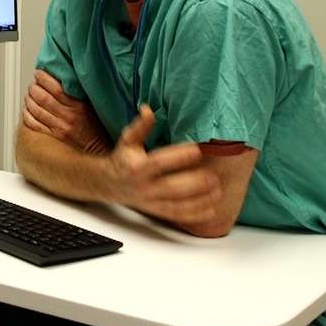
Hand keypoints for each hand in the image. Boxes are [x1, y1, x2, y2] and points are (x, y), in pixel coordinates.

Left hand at [21, 70, 110, 153]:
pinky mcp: (53, 138)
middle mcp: (67, 117)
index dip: (44, 78)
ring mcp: (59, 128)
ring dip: (29, 99)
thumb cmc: (96, 129)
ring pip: (36, 110)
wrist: (98, 151)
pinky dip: (27, 116)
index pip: (56, 88)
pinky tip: (27, 110)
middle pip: (42, 97)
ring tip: (29, 95)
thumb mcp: (92, 108)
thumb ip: (78, 95)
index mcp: (78, 107)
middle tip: (33, 84)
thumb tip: (64, 80)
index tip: (39, 73)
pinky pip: (34, 125)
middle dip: (34, 87)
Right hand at [105, 105, 221, 227]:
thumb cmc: (123, 159)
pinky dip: (195, 216)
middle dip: (195, 183)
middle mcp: (143, 186)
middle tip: (214, 176)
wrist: (107, 183)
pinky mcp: (156, 211)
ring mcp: (150, 201)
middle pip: (172, 188)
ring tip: (217, 192)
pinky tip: (211, 210)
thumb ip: (140, 126)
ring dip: (199, 200)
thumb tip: (147, 109)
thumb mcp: (127, 140)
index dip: (179, 156)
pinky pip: (176, 216)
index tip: (197, 150)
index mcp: (136, 167)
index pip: (159, 162)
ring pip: (177, 205)